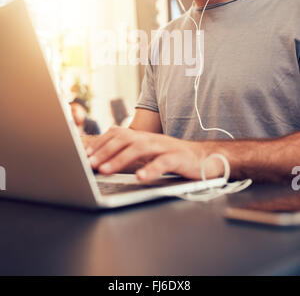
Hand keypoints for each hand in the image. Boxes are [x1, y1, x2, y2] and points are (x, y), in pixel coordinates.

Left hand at [84, 126, 222, 181]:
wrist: (205, 158)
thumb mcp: (150, 153)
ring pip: (140, 149)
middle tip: (90, 164)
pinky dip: (150, 169)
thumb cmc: (173, 158)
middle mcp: (152, 139)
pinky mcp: (178, 158)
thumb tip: (104, 158)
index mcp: (143, 137)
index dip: (101, 142)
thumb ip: (131, 153)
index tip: (86, 154)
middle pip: (125, 139)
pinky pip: (163, 162)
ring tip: (106, 170)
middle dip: (105, 150)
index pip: (118, 133)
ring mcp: (165, 147)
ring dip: (120, 159)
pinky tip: (139, 177)